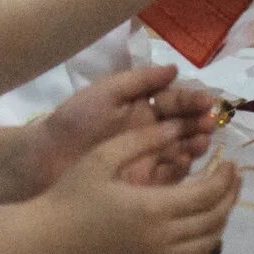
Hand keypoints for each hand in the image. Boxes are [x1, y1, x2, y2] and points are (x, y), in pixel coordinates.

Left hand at [21, 65, 220, 193]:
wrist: (44, 160)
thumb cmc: (74, 122)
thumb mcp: (105, 94)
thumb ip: (140, 81)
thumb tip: (175, 69)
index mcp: (142, 108)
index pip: (175, 102)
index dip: (191, 101)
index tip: (207, 102)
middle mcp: (150, 132)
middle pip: (184, 127)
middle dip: (199, 124)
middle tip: (208, 125)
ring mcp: (149, 158)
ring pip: (181, 151)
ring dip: (194, 146)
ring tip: (200, 143)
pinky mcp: (145, 184)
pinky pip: (170, 178)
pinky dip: (181, 170)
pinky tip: (185, 163)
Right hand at [38, 123, 239, 253]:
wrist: (45, 240)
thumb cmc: (71, 193)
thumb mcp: (104, 156)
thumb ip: (144, 140)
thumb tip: (178, 126)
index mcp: (153, 208)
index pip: (207, 194)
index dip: (225, 176)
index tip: (229, 159)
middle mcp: (161, 239)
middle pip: (214, 219)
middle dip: (230, 195)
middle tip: (233, 175)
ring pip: (205, 243)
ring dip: (220, 219)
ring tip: (221, 197)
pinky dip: (202, 240)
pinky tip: (197, 223)